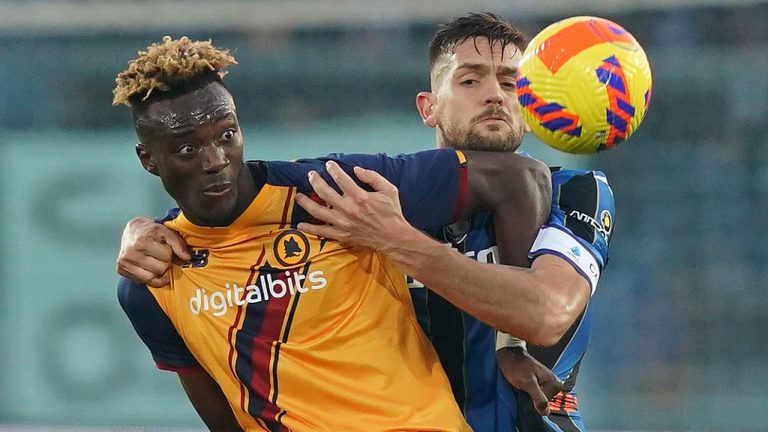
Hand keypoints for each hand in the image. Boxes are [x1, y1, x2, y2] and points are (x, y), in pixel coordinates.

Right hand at [116, 217, 190, 286]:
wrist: (132, 230)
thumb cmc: (151, 231)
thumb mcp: (166, 232)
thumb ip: (178, 244)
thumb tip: (187, 258)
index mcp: (141, 242)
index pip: (166, 256)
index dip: (169, 252)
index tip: (164, 246)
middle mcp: (130, 254)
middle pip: (160, 268)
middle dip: (164, 261)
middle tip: (159, 253)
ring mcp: (124, 263)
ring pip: (152, 277)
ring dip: (158, 270)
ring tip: (154, 259)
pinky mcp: (121, 270)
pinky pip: (143, 281)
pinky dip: (150, 277)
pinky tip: (150, 268)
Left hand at [295, 161, 410, 251]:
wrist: (393, 238)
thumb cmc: (392, 213)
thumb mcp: (389, 190)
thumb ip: (372, 177)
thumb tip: (356, 169)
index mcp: (360, 197)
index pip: (341, 179)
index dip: (333, 169)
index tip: (328, 165)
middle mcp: (348, 209)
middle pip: (325, 192)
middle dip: (315, 181)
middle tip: (310, 175)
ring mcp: (343, 223)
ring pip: (318, 211)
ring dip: (306, 203)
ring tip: (299, 196)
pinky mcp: (341, 235)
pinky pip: (322, 231)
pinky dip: (310, 228)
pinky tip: (301, 224)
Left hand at [497, 346, 562, 415]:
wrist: (509, 354)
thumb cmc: (518, 366)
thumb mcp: (528, 383)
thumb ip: (539, 398)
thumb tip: (546, 412)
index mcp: (556, 384)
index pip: (546, 404)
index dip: (535, 399)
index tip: (528, 387)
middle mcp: (554, 385)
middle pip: (543, 402)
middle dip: (531, 397)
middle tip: (523, 385)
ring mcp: (546, 384)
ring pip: (538, 399)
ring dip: (528, 395)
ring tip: (522, 384)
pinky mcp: (539, 384)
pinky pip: (535, 394)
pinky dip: (527, 392)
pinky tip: (522, 385)